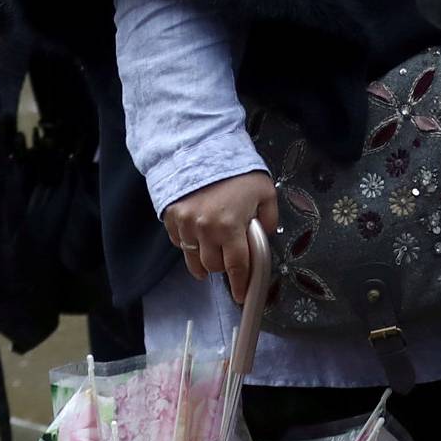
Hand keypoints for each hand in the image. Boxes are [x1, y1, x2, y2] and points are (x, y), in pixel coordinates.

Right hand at [162, 170, 278, 305]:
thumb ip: (268, 217)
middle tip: (231, 253)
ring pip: (194, 260)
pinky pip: (180, 244)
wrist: (201, 146)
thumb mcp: (265, 189)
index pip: (237, 266)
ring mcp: (185, 226)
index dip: (240, 284)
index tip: (242, 295)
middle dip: (224, 264)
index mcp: (230, 226)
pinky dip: (189, 244)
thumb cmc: (236, 169)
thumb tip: (264, 236)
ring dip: (205, 260)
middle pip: (214, 266)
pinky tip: (197, 233)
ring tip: (212, 252)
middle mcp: (206, 231)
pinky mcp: (171, 219)